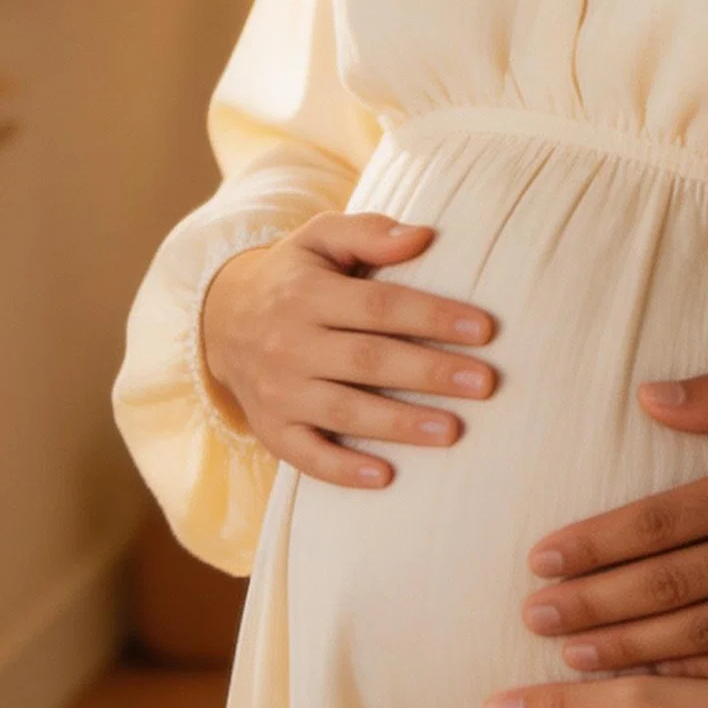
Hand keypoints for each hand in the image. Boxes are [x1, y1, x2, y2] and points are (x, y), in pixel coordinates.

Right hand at [200, 213, 497, 489]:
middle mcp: (290, 345)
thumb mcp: (320, 238)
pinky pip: (307, 456)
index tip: (484, 329)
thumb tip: (422, 236)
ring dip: (400, 423)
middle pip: (369, 361)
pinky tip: (386, 476)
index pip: (380, 305)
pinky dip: (343, 470)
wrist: (223, 320)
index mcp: (307, 294)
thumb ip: (369, 232)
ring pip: (345, 411)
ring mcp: (278, 393)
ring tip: (452, 431)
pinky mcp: (273, 431)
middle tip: (484, 383)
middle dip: (430, 372)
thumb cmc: (294, 276)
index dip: (432, 317)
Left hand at [523, 360, 707, 679]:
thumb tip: (647, 397)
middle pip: (668, 587)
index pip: (659, 522)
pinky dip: (702, 681)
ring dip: (634, 651)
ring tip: (574, 661)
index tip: (543, 558)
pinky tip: (659, 687)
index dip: (595, 545)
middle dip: (594, 606)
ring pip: (704, 637)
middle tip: (534, 618)